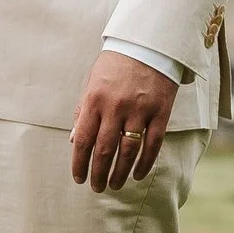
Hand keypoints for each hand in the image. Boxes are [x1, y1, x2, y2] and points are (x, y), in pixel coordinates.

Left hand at [69, 53, 174, 192]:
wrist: (148, 44)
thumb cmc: (115, 65)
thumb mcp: (92, 83)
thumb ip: (83, 111)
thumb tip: (74, 140)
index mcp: (94, 100)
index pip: (82, 140)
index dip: (79, 163)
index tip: (78, 178)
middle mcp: (115, 107)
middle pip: (104, 150)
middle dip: (99, 173)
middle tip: (97, 188)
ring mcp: (139, 110)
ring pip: (128, 151)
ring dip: (120, 173)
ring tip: (115, 185)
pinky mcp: (160, 112)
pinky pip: (152, 144)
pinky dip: (145, 163)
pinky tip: (137, 174)